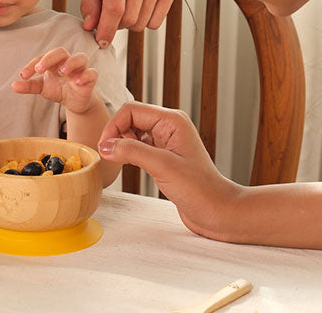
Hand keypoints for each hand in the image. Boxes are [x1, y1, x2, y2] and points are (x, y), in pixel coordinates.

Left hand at [12, 48, 99, 114]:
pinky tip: (77, 81)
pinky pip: (91, 73)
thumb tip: (13, 85)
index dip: (32, 64)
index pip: (43, 57)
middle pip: (61, 52)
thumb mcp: (42, 88)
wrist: (75, 103)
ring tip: (62, 71)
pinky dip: (85, 75)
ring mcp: (80, 69)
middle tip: (39, 69)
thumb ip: (29, 86)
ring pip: (80, 57)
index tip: (23, 76)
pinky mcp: (90, 79)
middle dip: (49, 58)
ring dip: (71, 62)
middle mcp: (67, 62)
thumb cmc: (59, 90)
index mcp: (54, 62)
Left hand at [80, 0, 175, 46]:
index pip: (115, 8)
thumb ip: (88, 4)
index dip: (106, 29)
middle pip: (129, 19)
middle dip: (117, 24)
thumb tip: (90, 26)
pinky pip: (156, 22)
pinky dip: (146, 21)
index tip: (101, 41)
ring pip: (143, 23)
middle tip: (113, 13)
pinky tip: (140, 5)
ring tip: (127, 6)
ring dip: (131, 23)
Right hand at [97, 102, 237, 239]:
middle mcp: (169, 126)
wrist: (217, 211)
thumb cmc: (199, 189)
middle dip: (116, 132)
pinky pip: (139, 145)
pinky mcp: (163, 155)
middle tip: (106, 154)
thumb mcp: (162, 166)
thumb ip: (132, 152)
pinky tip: (125, 163)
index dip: (114, 125)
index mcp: (172, 120)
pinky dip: (128, 152)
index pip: (132, 110)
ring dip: (121, 142)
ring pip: (133, 131)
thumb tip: (105, 145)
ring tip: (115, 159)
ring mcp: (166, 140)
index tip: (104, 146)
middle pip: (131, 118)